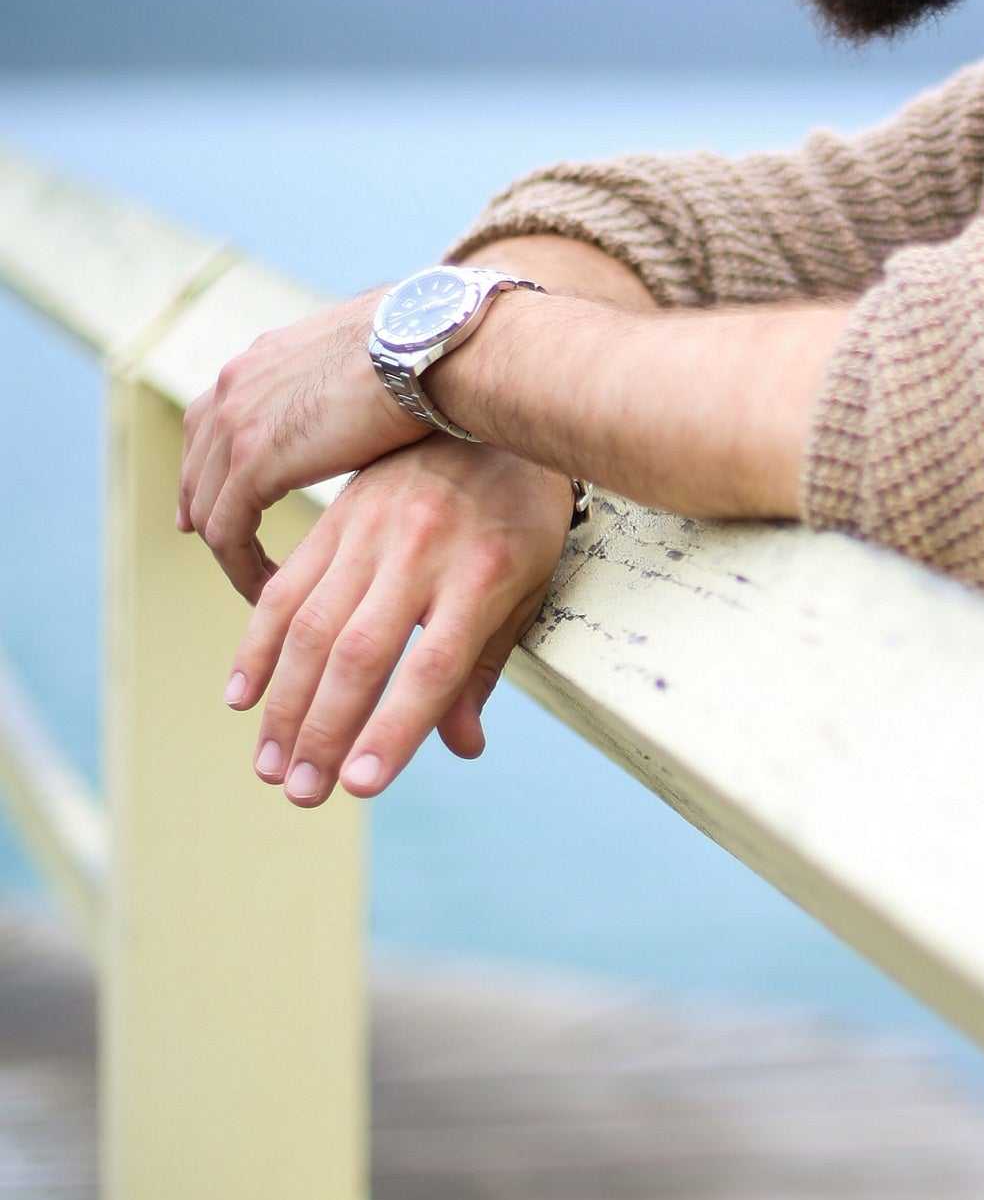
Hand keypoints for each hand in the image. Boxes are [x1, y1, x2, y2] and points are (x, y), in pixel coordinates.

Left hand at [179, 285, 428, 599]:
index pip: (210, 418)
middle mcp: (236, 386)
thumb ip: (345, 384)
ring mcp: (237, 423)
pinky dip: (242, 567)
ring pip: (208, 505)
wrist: (424, 345)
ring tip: (261, 583)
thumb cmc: (423, 352)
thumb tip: (373, 395)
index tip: (216, 502)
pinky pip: (227, 532)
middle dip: (204, 509)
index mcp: (262, 360)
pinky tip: (269, 588)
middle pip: (196, 464)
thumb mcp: (366, 363)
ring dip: (231, 550)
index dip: (208, 464)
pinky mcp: (252, 461)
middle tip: (223, 549)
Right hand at [221, 438, 580, 807]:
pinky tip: (243, 695)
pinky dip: (258, 644)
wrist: (487, 408)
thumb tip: (462, 746)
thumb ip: (484, 666)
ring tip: (270, 763)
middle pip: (359, 653)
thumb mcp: (524, 586)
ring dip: (283, 702)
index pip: (431, 668)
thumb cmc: (518, 513)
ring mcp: (370, 531)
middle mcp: (419, 552)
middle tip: (300, 792)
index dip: (393, 730)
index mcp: (480, 575)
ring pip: (310, 625)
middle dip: (323, 730)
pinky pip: (285, 586)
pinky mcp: (334, 519)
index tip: (361, 785)